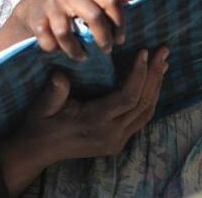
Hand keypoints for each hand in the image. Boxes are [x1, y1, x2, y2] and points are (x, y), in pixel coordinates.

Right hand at [0, 48, 168, 192]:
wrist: (39, 150)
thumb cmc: (41, 122)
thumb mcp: (43, 105)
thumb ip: (54, 91)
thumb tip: (60, 75)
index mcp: (95, 122)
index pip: (128, 97)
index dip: (139, 74)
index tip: (144, 51)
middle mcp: (111, 135)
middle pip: (143, 103)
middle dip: (154, 75)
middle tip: (163, 51)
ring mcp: (117, 141)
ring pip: (146, 112)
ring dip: (156, 86)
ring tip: (162, 63)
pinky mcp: (118, 142)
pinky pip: (141, 119)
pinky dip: (149, 99)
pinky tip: (152, 83)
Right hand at [12, 0, 134, 59]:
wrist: (37, 4)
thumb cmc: (72, 3)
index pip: (111, 1)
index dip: (120, 23)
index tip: (120, 40)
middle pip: (94, 16)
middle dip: (103, 38)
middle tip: (106, 51)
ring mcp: (51, 6)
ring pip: (65, 32)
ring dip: (76, 50)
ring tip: (83, 57)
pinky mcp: (37, 21)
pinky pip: (48, 42)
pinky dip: (56, 51)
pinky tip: (62, 53)